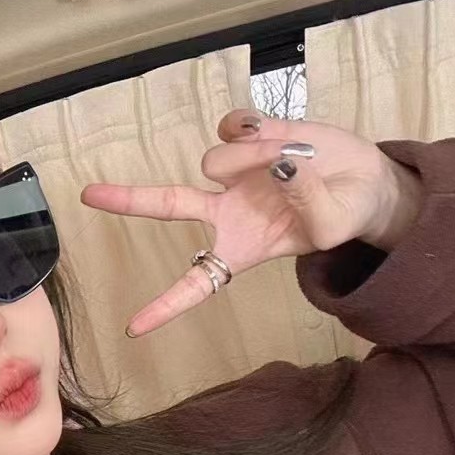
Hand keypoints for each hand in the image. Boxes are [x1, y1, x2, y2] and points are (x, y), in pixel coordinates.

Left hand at [80, 109, 424, 334]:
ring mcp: (235, 172)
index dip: (165, 307)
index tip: (133, 328)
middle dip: (128, 199)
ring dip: (253, 158)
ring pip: (215, 158)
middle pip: (167, 204)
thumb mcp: (331, 228)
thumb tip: (279, 165)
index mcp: (240, 250)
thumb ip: (305, 201)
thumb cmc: (344, 217)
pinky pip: (232, 126)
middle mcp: (227, 211)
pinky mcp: (250, 136)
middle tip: (88, 195)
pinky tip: (283, 137)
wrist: (366, 184)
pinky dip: (255, 130)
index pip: (196, 285)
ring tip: (294, 161)